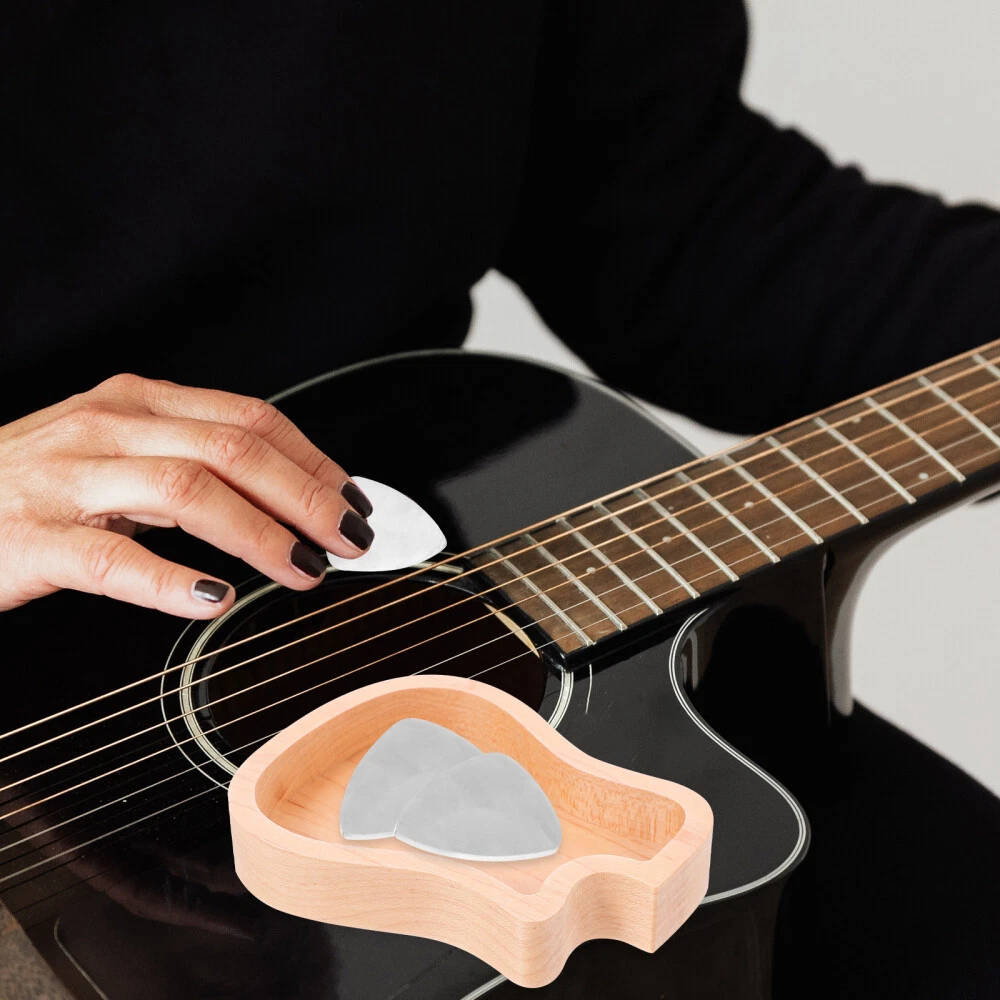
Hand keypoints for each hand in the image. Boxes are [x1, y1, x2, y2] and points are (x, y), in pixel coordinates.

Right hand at [0, 373, 373, 616]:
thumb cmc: (36, 483)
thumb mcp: (118, 450)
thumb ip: (192, 461)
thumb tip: (282, 493)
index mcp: (138, 401)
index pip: (250, 418)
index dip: (314, 460)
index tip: (355, 499)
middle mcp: (109, 427)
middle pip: (232, 449)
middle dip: (306, 496)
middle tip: (350, 538)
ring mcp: (68, 479)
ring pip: (186, 491)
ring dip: (259, 533)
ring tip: (303, 568)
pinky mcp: (31, 538)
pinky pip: (112, 558)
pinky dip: (170, 579)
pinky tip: (212, 601)